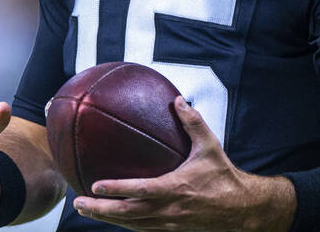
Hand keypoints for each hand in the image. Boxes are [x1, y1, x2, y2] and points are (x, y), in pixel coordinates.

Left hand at [72, 96, 290, 231]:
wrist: (241, 208)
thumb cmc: (223, 176)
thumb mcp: (210, 146)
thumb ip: (193, 122)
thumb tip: (178, 100)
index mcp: (175, 189)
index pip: (140, 191)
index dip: (116, 189)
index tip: (95, 186)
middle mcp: (168, 209)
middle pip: (127, 214)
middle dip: (101, 211)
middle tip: (78, 203)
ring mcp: (168, 222)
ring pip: (131, 225)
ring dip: (107, 219)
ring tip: (86, 210)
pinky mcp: (170, 229)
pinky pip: (141, 229)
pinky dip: (124, 224)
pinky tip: (111, 218)